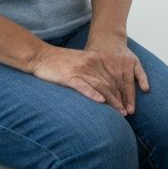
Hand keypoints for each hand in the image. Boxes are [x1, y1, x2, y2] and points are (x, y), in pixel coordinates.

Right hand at [29, 36, 148, 114]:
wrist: (40, 56)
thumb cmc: (58, 62)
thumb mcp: (78, 63)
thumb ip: (90, 71)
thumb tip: (100, 87)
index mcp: (94, 60)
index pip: (111, 78)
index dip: (120, 92)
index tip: (127, 104)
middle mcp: (90, 64)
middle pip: (109, 84)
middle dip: (119, 99)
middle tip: (127, 112)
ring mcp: (80, 70)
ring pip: (100, 87)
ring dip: (111, 100)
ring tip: (119, 111)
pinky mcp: (69, 77)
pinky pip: (84, 86)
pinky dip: (93, 94)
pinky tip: (101, 102)